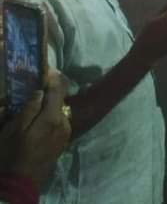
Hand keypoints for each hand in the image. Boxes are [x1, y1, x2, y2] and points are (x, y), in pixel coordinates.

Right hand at [0, 71, 71, 186]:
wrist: (20, 184)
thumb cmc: (13, 156)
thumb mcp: (13, 131)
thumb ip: (29, 109)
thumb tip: (40, 91)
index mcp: (53, 117)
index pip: (58, 89)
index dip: (53, 77)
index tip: (45, 69)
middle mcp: (64, 122)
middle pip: (59, 100)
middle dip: (49, 92)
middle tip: (35, 87)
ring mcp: (65, 133)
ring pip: (58, 111)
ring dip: (49, 106)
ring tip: (34, 104)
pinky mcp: (63, 141)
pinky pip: (58, 122)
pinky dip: (50, 117)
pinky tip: (38, 121)